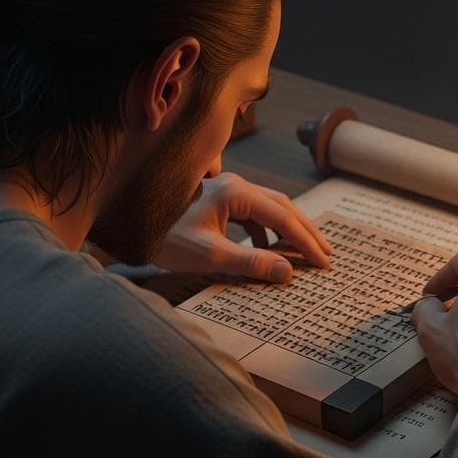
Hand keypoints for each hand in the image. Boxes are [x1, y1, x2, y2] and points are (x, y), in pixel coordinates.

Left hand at [154, 173, 331, 282]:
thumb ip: (251, 262)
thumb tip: (288, 271)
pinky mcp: (218, 201)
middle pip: (282, 207)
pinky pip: (253, 214)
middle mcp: (235, 186)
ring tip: (305, 252)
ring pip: (269, 208)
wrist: (131, 226)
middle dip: (305, 231)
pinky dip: (267, 231)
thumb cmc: (166, 239)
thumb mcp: (211, 255)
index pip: (282, 217)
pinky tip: (268, 250)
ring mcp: (226, 191)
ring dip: (288, 230)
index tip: (323, 262)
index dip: (305, 241)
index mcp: (236, 193)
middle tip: (326, 254)